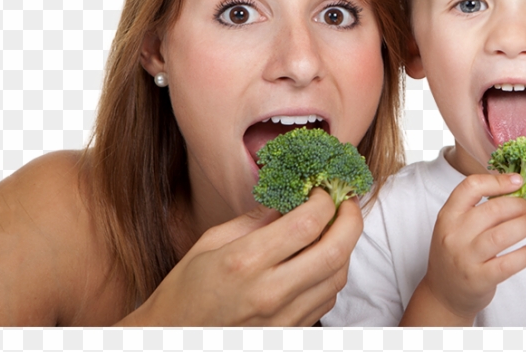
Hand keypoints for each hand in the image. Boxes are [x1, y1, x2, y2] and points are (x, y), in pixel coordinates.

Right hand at [118, 188, 362, 325]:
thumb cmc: (186, 291)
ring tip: (334, 228)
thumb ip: (255, 219)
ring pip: (338, 277)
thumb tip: (291, 197)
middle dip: (350, 219)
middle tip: (346, 202)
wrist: (175, 340)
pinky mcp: (290, 334)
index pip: (306, 222)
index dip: (323, 199)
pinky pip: (327, 299)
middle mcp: (270, 292)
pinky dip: (331, 274)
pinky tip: (319, 260)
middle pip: (335, 250)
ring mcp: (284, 318)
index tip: (321, 188)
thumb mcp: (211, 242)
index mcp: (245, 262)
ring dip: (344, 247)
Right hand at [402, 173, 525, 325]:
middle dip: (518, 205)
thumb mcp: (454, 227)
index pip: (471, 187)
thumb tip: (513, 191)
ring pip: (501, 235)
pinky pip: (508, 264)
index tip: (517, 181)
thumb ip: (476, 210)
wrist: (443, 293)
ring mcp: (465, 258)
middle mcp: (454, 234)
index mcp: (447, 216)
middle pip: (492, 209)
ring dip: (524, 225)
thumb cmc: (454, 254)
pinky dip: (525, 254)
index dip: (497, 181)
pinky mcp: (479, 279)